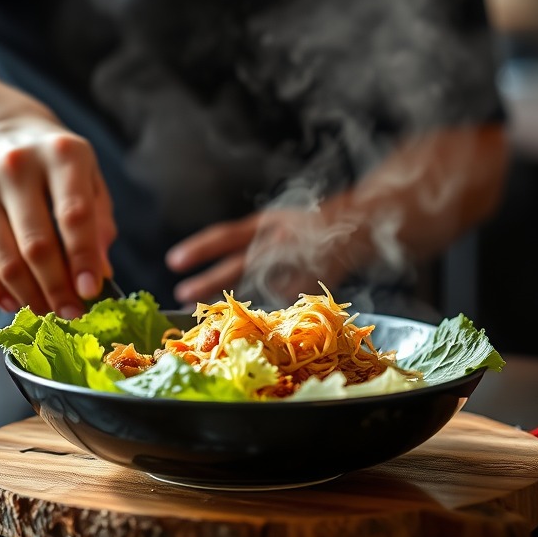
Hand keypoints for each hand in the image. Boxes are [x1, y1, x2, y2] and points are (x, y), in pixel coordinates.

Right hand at [0, 116, 115, 315]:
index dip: (83, 258)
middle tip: (72, 313)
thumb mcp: (89, 179)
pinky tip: (15, 303)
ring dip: (29, 296)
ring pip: (4, 261)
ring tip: (48, 311)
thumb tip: (100, 273)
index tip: (91, 292)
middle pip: (37, 244)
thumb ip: (99, 224)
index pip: (74, 214)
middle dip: (57, 288)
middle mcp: (15, 165)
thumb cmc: (54, 167)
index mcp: (60, 154)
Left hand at [167, 206, 353, 307]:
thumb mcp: (282, 226)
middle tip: (181, 294)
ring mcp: (300, 257)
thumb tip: (225, 275)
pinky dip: (280, 302)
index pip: (226, 235)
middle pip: (238, 262)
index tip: (173, 261)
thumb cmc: (317, 227)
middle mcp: (280, 238)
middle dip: (208, 281)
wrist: (364, 221)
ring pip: (262, 283)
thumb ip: (258, 246)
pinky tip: (272, 313)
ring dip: (238, 300)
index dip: (200, 248)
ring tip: (217, 315)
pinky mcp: (318, 276)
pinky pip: (291, 295)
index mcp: (269, 223)